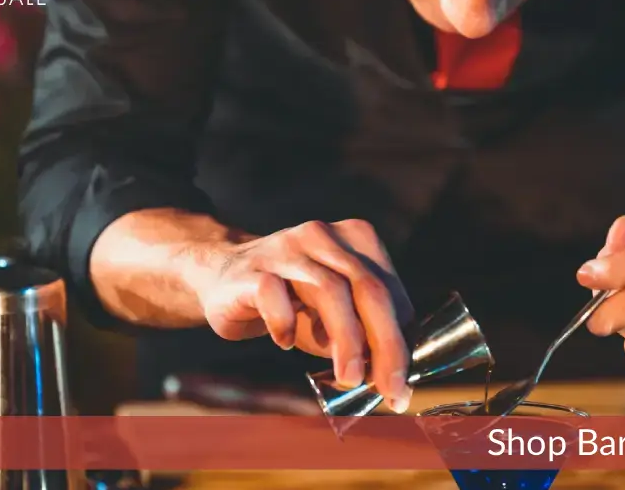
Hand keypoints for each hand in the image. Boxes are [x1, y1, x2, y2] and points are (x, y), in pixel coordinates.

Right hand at [195, 219, 414, 410]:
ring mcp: (285, 249)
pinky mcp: (250, 270)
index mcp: (354, 239)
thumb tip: (394, 376)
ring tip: (349, 378)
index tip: (401, 381)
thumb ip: (367, 333)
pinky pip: (272, 294)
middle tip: (390, 388)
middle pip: (366, 288)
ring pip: (328, 289)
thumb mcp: (337, 313)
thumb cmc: (292, 300)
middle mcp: (322, 236)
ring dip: (346, 340)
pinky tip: (287, 344)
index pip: (389, 289)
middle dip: (385, 343)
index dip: (402, 338)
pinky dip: (285, 323)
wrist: (222, 276)